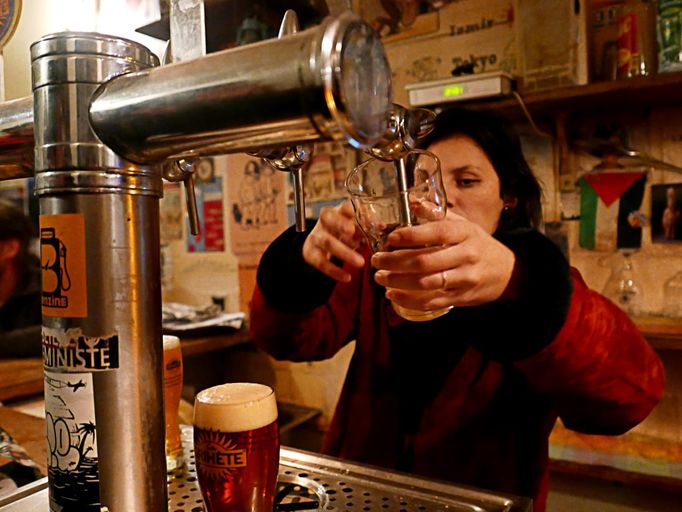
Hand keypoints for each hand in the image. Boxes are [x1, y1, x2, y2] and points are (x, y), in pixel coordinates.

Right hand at [302, 201, 365, 281]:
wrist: (322, 244)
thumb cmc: (344, 233)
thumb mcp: (355, 228)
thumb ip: (367, 226)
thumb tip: (381, 226)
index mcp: (338, 211)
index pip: (345, 207)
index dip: (355, 213)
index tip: (370, 221)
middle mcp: (324, 221)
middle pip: (330, 220)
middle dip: (341, 225)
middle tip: (356, 234)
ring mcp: (315, 236)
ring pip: (327, 242)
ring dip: (344, 252)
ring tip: (360, 262)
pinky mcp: (310, 252)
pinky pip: (321, 262)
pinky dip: (334, 271)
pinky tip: (346, 277)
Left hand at [371, 211, 517, 308]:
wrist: (507, 272)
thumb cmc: (478, 244)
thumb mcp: (463, 224)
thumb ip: (437, 214)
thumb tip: (412, 200)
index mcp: (465, 233)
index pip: (437, 232)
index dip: (411, 235)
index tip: (390, 237)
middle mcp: (466, 255)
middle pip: (425, 260)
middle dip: (395, 262)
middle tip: (376, 260)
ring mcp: (463, 278)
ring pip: (425, 283)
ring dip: (397, 281)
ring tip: (380, 277)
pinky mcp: (460, 297)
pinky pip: (431, 301)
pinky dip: (408, 300)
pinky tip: (392, 295)